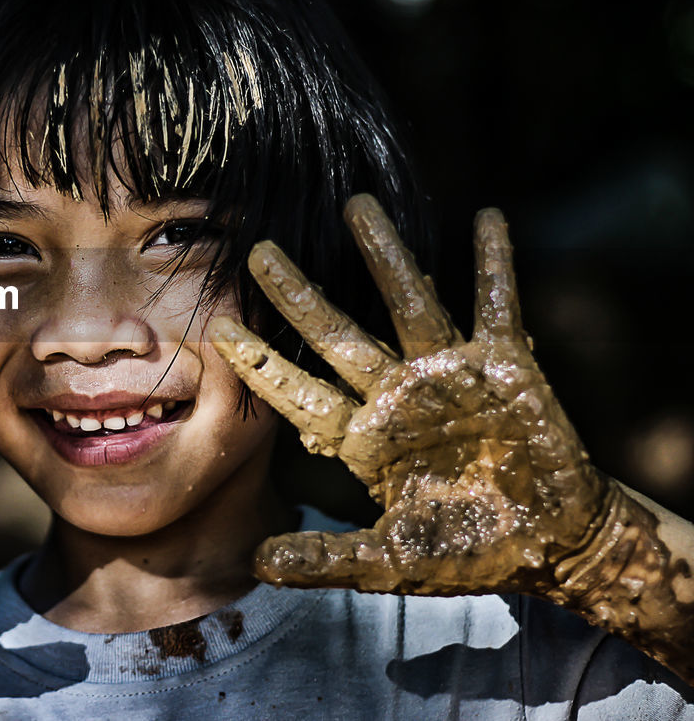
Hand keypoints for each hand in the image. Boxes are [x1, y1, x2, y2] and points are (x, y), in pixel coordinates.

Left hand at [211, 194, 611, 595]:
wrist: (552, 543)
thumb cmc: (470, 550)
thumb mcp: (392, 561)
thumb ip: (327, 557)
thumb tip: (254, 564)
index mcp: (365, 437)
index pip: (299, 391)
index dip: (260, 362)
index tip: (218, 328)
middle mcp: (397, 394)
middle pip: (336, 333)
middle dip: (298, 294)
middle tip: (257, 249)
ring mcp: (448, 374)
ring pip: (408, 302)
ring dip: (385, 256)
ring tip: (357, 205)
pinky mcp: (505, 365)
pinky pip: (497, 305)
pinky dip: (495, 265)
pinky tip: (487, 220)